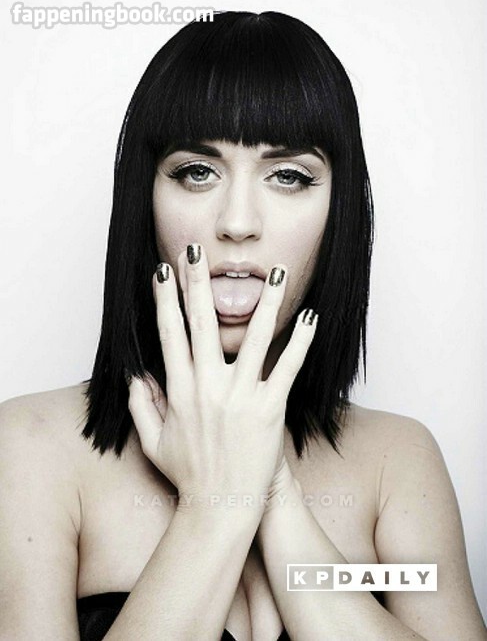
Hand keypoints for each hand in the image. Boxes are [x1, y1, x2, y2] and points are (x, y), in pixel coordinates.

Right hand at [127, 243, 317, 512]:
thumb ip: (141, 404)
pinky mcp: (270, 408)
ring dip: (265, 301)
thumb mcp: (152, 442)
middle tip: (198, 252)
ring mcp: (241, 396)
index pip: (170, 334)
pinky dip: (301, 342)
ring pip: (254, 337)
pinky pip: (287, 367)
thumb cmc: (188, 476)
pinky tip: (310, 318)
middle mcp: (208, 386)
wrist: (221, 509)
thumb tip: (136, 374)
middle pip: (203, 324)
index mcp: (179, 390)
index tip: (163, 272)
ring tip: (274, 271)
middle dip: (198, 282)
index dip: (166, 300)